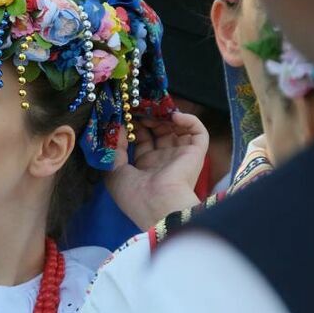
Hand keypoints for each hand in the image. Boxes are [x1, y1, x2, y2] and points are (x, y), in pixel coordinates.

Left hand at [105, 112, 208, 229]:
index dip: (135, 127)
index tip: (126, 115)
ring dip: (167, 117)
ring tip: (155, 110)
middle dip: (149, 118)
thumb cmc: (134, 194)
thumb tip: (117, 129)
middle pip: (159, 132)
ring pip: (178, 129)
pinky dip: (190, 121)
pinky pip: (199, 133)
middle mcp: (164, 160)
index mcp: (146, 167)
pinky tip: (174, 117)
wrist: (157, 205)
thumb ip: (114, 150)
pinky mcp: (196, 154)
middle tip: (140, 107)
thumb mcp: (114, 172)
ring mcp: (180, 156)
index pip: (142, 140)